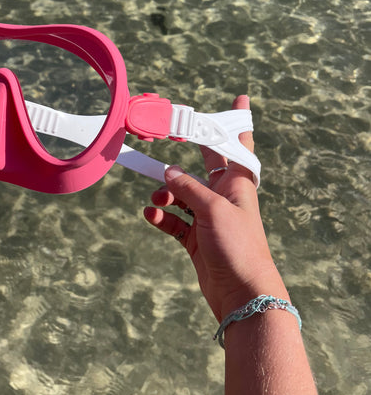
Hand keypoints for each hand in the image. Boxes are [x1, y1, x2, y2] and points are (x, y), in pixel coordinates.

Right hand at [144, 95, 287, 321]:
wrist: (242, 294)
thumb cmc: (238, 246)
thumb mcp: (213, 209)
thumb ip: (188, 187)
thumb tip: (168, 172)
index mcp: (237, 184)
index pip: (238, 145)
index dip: (238, 122)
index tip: (240, 99)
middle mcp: (223, 197)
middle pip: (202, 168)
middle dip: (185, 159)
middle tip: (164, 145)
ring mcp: (209, 218)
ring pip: (182, 195)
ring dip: (166, 194)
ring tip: (156, 199)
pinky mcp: (196, 239)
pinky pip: (174, 221)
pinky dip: (162, 217)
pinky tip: (151, 215)